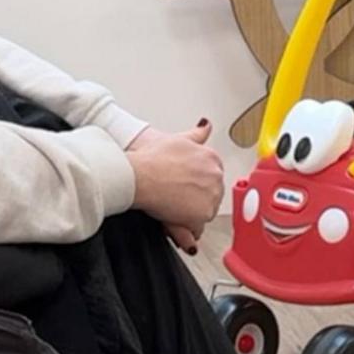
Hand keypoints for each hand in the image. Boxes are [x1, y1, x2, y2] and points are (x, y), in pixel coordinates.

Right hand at [127, 121, 224, 235]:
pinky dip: (185, 228)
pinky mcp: (204, 213)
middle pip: (210, 195)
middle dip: (194, 199)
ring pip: (205, 212)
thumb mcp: (176, 140)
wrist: (138, 176)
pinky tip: (172, 218)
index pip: (212, 177)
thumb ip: (196, 135)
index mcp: (211, 157)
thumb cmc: (151, 159)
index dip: (194, 184)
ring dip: (190, 213)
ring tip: (169, 205)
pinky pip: (198, 228)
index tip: (182, 186)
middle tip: (172, 196)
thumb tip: (205, 126)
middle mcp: (216, 175)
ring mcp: (212, 194)